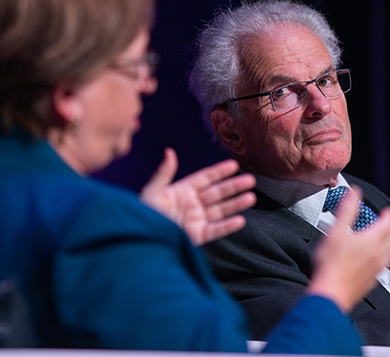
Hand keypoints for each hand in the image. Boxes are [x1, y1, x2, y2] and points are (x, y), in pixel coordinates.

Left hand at [140, 148, 255, 245]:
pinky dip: (228, 226)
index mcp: (182, 191)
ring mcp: (195, 220)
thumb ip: (163, 173)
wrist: (139, 238)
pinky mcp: (196, 236)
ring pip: (220, 210)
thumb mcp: (152, 191)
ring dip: (236, 204)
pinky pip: (215, 230)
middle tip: (251, 180)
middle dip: (234, 186)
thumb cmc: (141, 214)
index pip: (205, 178)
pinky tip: (240, 220)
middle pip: (217, 193)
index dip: (219, 172)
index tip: (234, 165)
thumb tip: (170, 152)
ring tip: (251, 197)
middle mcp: (191, 204)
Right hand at [308, 186, 389, 313]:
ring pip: (389, 253)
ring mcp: (376, 269)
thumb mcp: (336, 231)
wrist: (330, 292)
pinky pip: (383, 266)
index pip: (386, 224)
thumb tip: (354, 193)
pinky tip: (379, 262)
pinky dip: (384, 259)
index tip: (389, 211)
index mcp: (372, 240)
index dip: (388, 215)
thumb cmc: (331, 264)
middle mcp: (378, 254)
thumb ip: (347, 210)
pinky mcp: (371, 281)